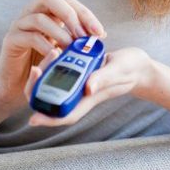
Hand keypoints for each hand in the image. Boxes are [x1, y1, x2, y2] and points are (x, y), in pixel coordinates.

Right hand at [0, 0, 106, 110]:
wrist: (18, 86)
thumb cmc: (43, 66)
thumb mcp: (64, 50)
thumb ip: (77, 40)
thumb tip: (100, 36)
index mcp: (46, 12)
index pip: (68, 1)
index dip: (85, 14)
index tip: (100, 33)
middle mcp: (31, 13)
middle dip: (70, 15)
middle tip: (82, 36)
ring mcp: (19, 25)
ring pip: (39, 18)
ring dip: (59, 33)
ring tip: (71, 49)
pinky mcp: (10, 40)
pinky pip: (29, 37)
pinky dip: (46, 46)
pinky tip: (55, 57)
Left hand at [25, 47, 153, 126]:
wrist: (136, 63)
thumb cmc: (130, 68)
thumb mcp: (117, 70)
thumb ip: (103, 78)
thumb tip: (88, 88)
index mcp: (88, 99)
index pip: (65, 115)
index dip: (48, 119)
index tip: (33, 118)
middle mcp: (79, 93)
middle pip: (52, 99)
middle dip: (38, 88)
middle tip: (35, 69)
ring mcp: (78, 82)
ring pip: (53, 84)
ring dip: (46, 72)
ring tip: (50, 53)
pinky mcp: (79, 72)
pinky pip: (61, 71)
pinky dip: (55, 63)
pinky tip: (55, 50)